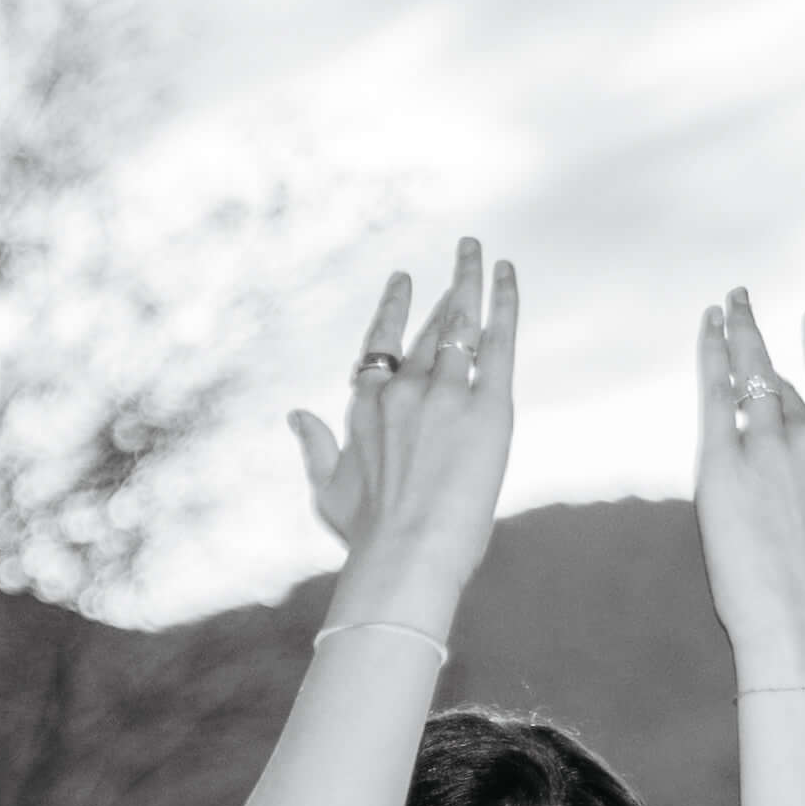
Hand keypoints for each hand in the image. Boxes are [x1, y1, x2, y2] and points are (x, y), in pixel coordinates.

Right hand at [289, 241, 521, 614]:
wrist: (406, 553)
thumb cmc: (366, 534)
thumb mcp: (327, 489)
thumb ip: (315, 445)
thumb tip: (295, 414)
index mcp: (366, 408)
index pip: (380, 345)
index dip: (393, 309)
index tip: (404, 281)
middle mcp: (402, 390)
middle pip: (427, 327)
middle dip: (447, 287)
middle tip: (464, 252)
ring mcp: (444, 393)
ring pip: (460, 324)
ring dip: (472, 281)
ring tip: (480, 252)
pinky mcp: (486, 405)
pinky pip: (498, 341)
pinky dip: (504, 303)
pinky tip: (508, 273)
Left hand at [687, 286, 804, 660]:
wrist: (799, 610)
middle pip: (780, 378)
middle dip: (758, 336)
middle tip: (740, 297)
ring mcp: (771, 447)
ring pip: (750, 376)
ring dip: (734, 335)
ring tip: (722, 305)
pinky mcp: (727, 462)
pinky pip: (718, 397)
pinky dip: (712, 359)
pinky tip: (707, 330)